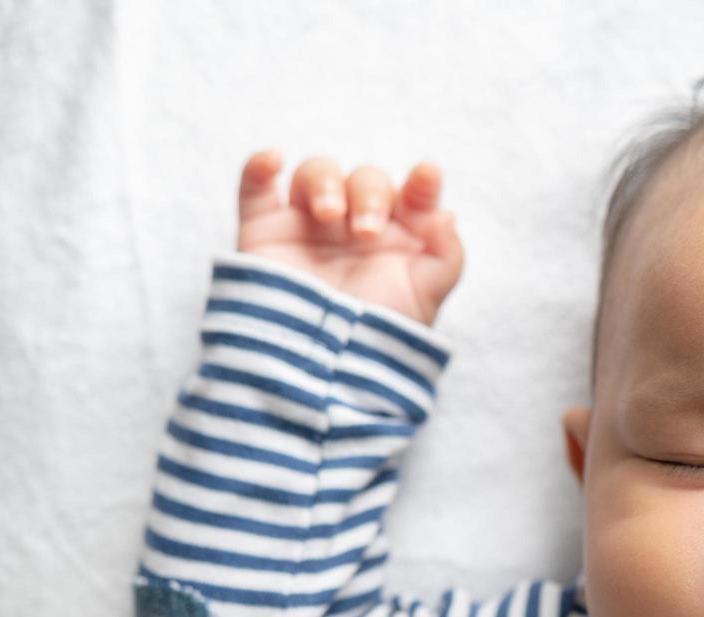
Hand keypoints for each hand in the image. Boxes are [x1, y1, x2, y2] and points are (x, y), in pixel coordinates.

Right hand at [235, 149, 463, 325]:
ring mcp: (309, 226)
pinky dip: (259, 166)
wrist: (322, 371)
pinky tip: (273, 160)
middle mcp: (355, 225)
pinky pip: (256, 188)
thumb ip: (447, 257)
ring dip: (325, 181)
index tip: (426, 178)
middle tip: (366, 232)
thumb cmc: (377, 337)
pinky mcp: (266, 231)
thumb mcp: (425, 299)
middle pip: (366, 179)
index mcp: (399, 237)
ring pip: (317, 173)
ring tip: (328, 214)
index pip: (414, 195)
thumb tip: (447, 215)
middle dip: (370, 195)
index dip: (422, 182)